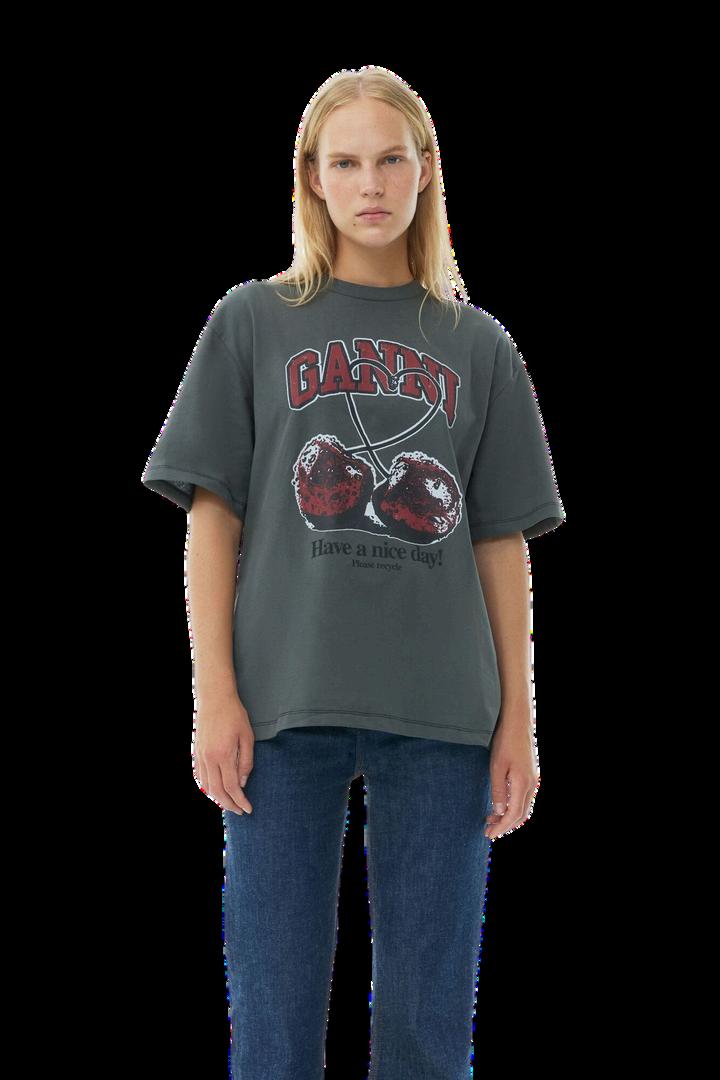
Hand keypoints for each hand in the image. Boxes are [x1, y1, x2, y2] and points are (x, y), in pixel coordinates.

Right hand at [193, 693, 254, 815]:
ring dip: (217, 798)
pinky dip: (207, 787)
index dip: (240, 801)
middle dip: (229, 804)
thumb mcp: (247, 737)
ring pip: (207, 786)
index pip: (231, 787)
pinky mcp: (196, 752)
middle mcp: (209, 759)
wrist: (214, 699)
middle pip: (217, 791)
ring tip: (229, 803)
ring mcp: (200, 756)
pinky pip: (200, 776)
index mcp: (224, 755)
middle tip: (240, 810)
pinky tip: (216, 790)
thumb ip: (246, 762)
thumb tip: (242, 783)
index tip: (248, 809)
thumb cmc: (234, 715)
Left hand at [484, 715, 539, 839]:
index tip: (489, 834)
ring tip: (491, 818)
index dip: (502, 827)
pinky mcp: (529, 774)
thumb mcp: (496, 767)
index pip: (514, 815)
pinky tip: (500, 804)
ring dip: (508, 815)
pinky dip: (512, 805)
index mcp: (523, 784)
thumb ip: (498, 791)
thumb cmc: (505, 742)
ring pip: (523, 806)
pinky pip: (523, 797)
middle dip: (505, 825)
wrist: (517, 723)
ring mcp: (532, 780)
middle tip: (489, 830)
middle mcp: (531, 785)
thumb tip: (499, 812)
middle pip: (521, 814)